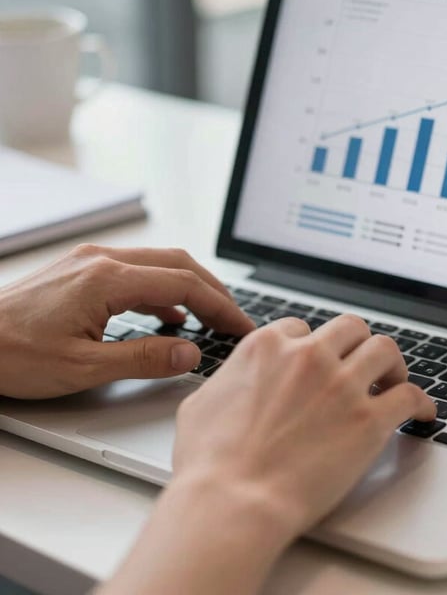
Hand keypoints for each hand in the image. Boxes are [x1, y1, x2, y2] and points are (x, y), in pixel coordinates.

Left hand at [0, 244, 253, 398]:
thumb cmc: (10, 355)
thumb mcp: (82, 368)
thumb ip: (144, 358)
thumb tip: (189, 352)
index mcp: (107, 279)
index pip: (183, 284)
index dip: (220, 305)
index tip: (240, 325)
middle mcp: (102, 260)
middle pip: (179, 264)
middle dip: (213, 291)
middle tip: (234, 320)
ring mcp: (91, 261)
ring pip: (159, 263)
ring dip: (190, 287)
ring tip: (210, 317)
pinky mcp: (82, 270)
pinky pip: (136, 271)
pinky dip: (162, 289)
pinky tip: (168, 314)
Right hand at [102, 315, 434, 594]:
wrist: (233, 503)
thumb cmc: (209, 464)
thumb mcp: (201, 404)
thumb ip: (228, 380)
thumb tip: (234, 380)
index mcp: (267, 347)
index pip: (301, 327)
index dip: (313, 345)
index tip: (320, 362)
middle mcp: (308, 356)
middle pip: (350, 327)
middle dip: (357, 344)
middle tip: (362, 365)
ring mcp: (341, 385)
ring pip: (384, 348)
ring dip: (392, 364)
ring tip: (393, 381)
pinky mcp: (369, 420)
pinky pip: (410, 396)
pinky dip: (421, 403)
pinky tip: (422, 414)